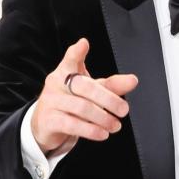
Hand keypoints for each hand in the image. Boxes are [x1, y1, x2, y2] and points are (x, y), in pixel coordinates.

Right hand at [29, 37, 137, 155]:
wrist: (45, 125)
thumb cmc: (70, 103)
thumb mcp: (90, 92)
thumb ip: (111, 86)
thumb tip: (132, 80)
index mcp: (66, 72)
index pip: (70, 59)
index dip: (76, 52)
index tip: (84, 44)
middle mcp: (57, 84)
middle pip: (85, 87)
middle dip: (108, 99)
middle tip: (123, 110)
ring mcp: (51, 102)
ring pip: (81, 107)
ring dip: (103, 118)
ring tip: (115, 125)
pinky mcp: (49, 120)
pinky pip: (72, 124)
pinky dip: (90, 130)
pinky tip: (102, 134)